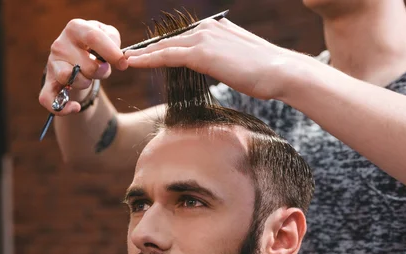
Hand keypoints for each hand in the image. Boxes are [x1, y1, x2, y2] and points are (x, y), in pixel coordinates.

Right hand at [39, 19, 127, 114]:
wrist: (77, 55)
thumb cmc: (95, 45)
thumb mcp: (107, 35)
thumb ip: (114, 40)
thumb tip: (119, 58)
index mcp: (75, 28)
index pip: (93, 38)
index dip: (112, 53)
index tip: (123, 64)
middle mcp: (60, 44)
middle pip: (87, 65)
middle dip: (102, 72)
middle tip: (102, 68)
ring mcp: (52, 64)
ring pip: (70, 79)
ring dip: (86, 83)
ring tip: (88, 77)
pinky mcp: (48, 83)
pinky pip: (48, 99)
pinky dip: (62, 107)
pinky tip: (75, 107)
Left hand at [124, 18, 298, 99]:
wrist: (280, 72)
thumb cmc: (266, 73)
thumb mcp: (240, 62)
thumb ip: (222, 59)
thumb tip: (215, 68)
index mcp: (216, 28)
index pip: (183, 38)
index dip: (163, 48)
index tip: (147, 55)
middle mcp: (207, 28)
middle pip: (170, 40)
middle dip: (147, 50)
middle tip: (128, 57)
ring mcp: (204, 38)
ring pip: (165, 47)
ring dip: (143, 54)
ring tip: (124, 60)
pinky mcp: (201, 53)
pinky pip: (167, 56)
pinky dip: (148, 60)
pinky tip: (134, 63)